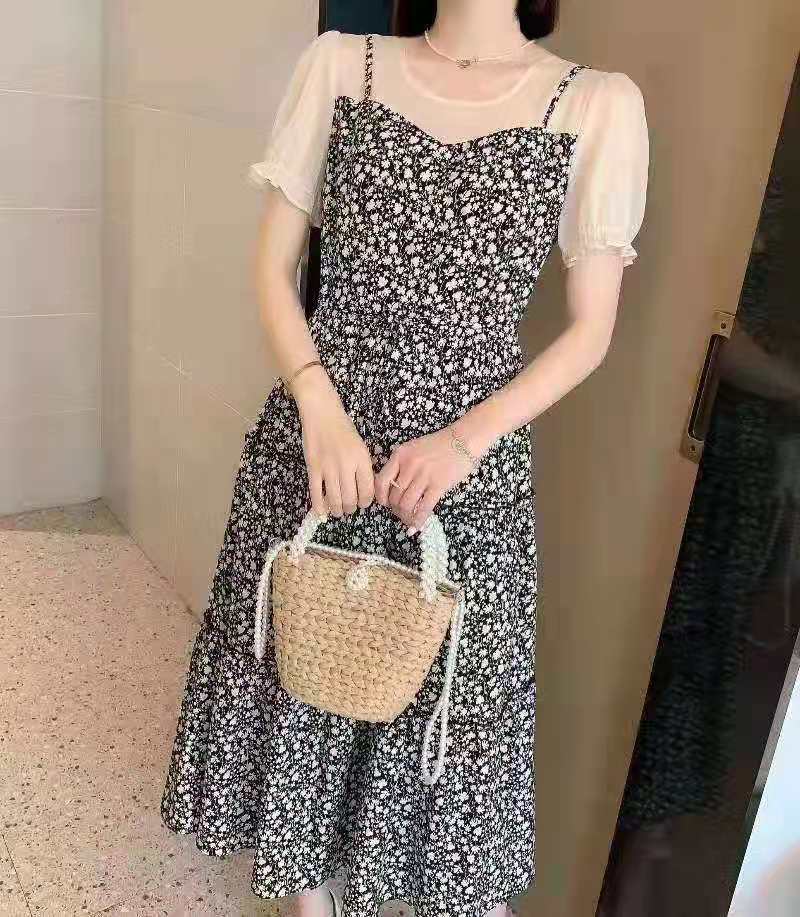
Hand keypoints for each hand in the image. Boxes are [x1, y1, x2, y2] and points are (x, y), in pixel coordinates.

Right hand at [293, 374, 374, 517]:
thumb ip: (363, 468)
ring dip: (337, 510)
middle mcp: (346, 466)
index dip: (366, 502)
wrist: (322, 414)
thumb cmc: (344, 429)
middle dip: (351, 508)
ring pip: (334, 499)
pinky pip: (316, 493)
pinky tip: (322, 512)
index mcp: (361, 460)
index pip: (367, 491)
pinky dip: (319, 506)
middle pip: (351, 499)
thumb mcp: (361, 447)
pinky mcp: (313, 468)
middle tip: (349, 507)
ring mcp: (328, 468)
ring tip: (337, 510)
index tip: (362, 502)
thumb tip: (364, 490)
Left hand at [374, 425, 479, 531]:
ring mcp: (423, 475)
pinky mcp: (439, 484)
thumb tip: (394, 489)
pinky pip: (424, 507)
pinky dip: (418, 520)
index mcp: (400, 455)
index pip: (381, 481)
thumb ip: (402, 465)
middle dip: (395, 509)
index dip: (381, 497)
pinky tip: (417, 526)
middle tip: (400, 513)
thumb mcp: (413, 449)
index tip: (384, 503)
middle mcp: (409, 465)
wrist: (463, 439)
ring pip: (407, 504)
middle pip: (394, 496)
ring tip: (408, 519)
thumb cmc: (439, 445)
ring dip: (405, 516)